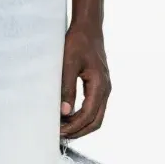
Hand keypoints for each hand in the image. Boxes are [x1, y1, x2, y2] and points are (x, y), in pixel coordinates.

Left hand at [60, 23, 110, 137]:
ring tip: (62, 128)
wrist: (88, 28)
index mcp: (99, 85)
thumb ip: (67, 88)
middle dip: (78, 131)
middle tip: (60, 135)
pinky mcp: (99, 86)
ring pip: (96, 116)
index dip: (74, 127)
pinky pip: (94, 108)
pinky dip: (82, 117)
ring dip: (80, 126)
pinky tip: (68, 116)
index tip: (58, 131)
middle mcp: (105, 89)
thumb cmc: (77, 43)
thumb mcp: (68, 64)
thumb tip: (65, 112)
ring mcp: (104, 88)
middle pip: (95, 121)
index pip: (88, 115)